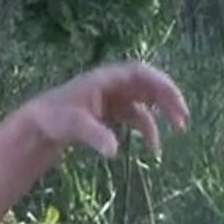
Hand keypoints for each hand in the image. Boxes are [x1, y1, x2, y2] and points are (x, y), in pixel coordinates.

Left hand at [19, 61, 189, 157]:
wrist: (39, 125)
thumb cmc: (54, 118)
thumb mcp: (73, 126)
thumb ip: (95, 135)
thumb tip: (114, 151)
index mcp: (105, 79)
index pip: (140, 72)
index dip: (161, 83)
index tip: (176, 102)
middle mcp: (112, 84)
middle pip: (148, 85)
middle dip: (168, 98)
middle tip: (183, 119)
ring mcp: (113, 97)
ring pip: (145, 100)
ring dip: (162, 112)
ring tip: (178, 129)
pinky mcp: (111, 111)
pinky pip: (136, 115)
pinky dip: (148, 128)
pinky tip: (153, 146)